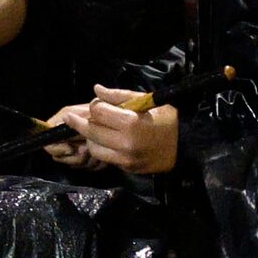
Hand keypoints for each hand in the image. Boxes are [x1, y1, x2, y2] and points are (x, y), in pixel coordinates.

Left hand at [53, 86, 180, 173]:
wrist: (186, 144)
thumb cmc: (167, 117)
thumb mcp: (146, 100)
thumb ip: (119, 95)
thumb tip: (96, 90)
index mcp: (131, 122)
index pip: (98, 112)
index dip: (95, 105)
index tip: (98, 103)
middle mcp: (125, 143)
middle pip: (90, 131)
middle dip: (80, 122)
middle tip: (72, 117)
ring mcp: (125, 158)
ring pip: (93, 147)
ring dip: (91, 137)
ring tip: (97, 129)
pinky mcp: (126, 168)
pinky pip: (105, 157)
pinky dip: (102, 147)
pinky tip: (106, 140)